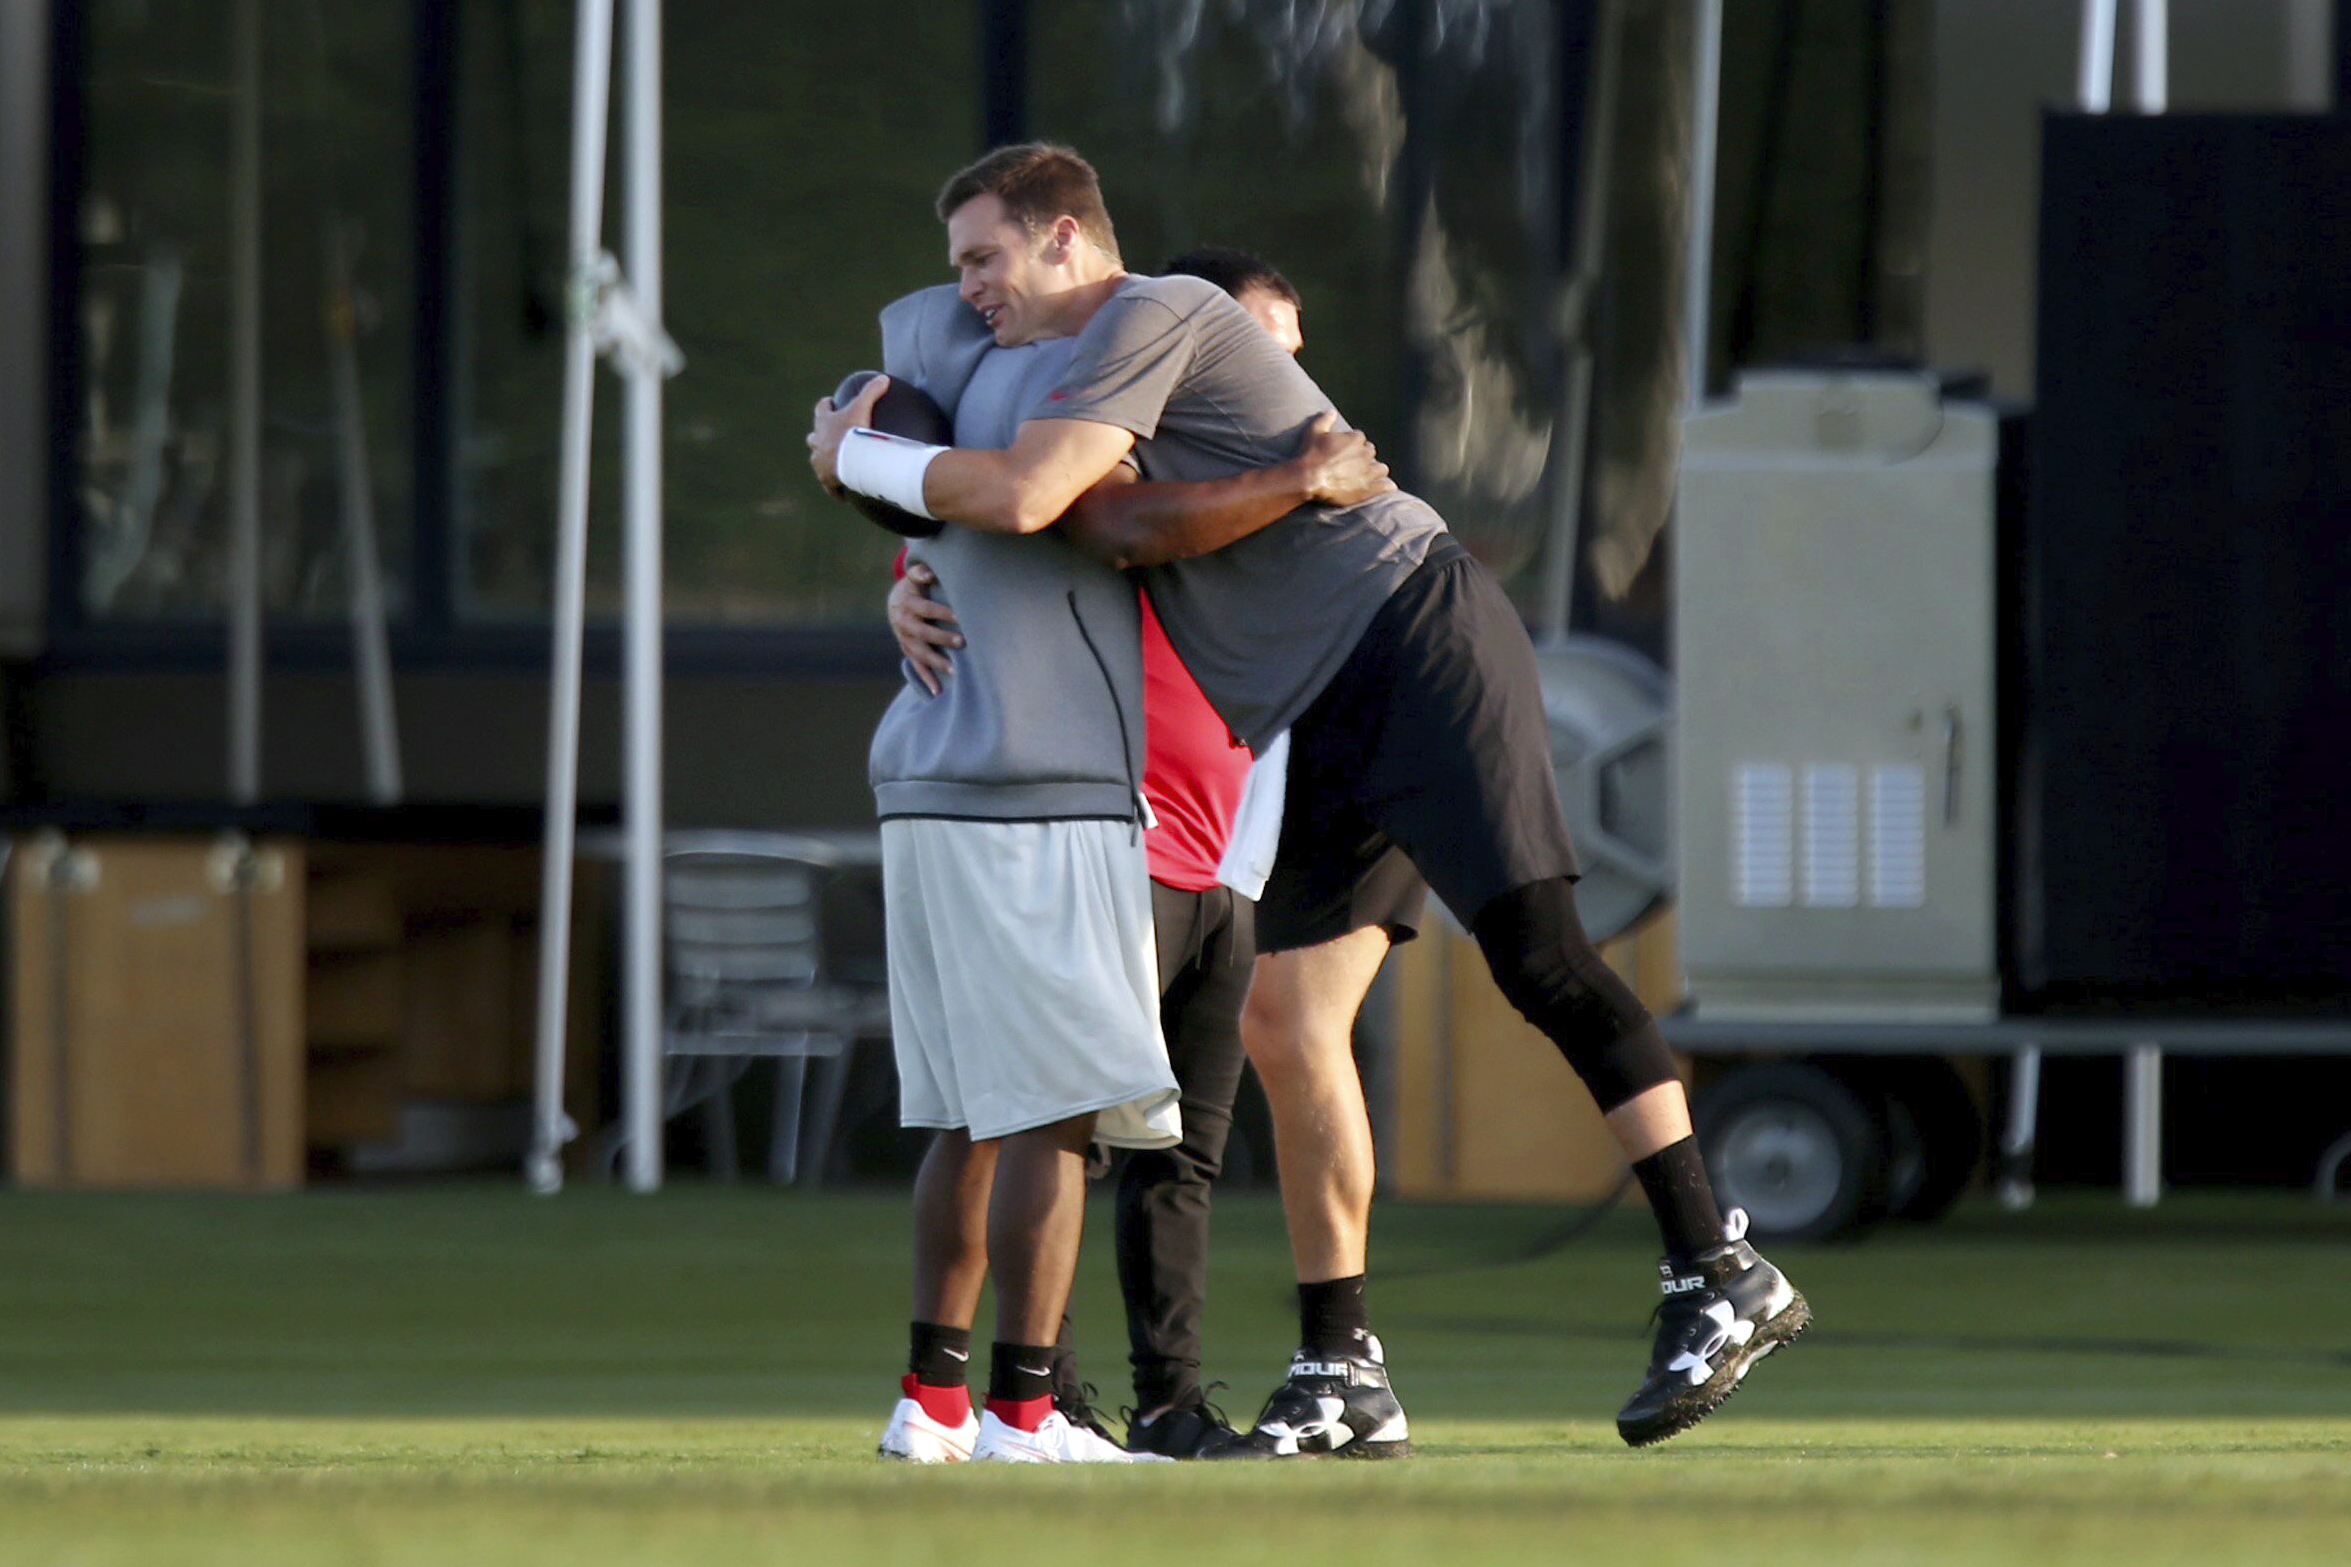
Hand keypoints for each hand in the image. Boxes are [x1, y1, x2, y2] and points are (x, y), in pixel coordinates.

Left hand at [808, 374, 887, 496]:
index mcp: (824, 423)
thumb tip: (883, 378)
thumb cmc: (854, 432)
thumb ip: (872, 391)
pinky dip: (835, 488)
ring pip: (818, 461)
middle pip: (813, 437)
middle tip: (830, 437)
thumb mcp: (863, 407)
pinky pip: (830, 486)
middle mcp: (818, 442)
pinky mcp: (826, 480)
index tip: (830, 403)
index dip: (825, 406)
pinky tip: (842, 493)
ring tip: (836, 464)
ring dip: (825, 461)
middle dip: (819, 436)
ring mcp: (820, 462)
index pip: (821, 410)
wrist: (850, 460)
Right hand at [889, 562, 961, 694]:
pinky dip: (927, 679)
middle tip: (963, 641)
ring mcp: (904, 640)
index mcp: (906, 604)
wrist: (896, 601)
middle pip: (923, 633)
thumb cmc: (914, 587)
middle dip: (942, 638)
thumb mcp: (914, 577)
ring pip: (920, 653)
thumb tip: (929, 574)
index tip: (961, 615)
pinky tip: (938, 691)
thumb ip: (920, 573)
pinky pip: (916, 667)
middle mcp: (903, 623)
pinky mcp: (907, 651)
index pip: (926, 608)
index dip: (942, 612)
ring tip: (955, 670)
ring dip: (937, 662)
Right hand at [1290, 410, 1394, 506]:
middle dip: (1364, 457)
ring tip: (1368, 476)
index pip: (1360, 438)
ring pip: (1381, 469)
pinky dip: (1386, 486)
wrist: (1308, 478)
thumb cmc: (1310, 454)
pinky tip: (1385, 487)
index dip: (1352, 444)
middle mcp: (1364, 454)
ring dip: (1376, 471)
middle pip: (1370, 453)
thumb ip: (1325, 420)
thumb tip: (1332, 411)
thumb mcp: (1314, 432)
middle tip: (1353, 465)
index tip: (1345, 450)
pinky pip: (1386, 486)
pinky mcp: (1368, 489)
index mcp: (1355, 439)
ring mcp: (1368, 472)